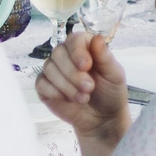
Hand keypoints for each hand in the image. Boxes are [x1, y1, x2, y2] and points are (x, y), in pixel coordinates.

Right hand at [36, 29, 128, 150]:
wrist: (102, 118)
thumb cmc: (110, 93)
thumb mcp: (114, 75)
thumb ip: (105, 56)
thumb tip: (96, 37)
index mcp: (84, 48)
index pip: (73, 39)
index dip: (77, 52)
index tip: (86, 66)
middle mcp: (66, 56)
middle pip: (58, 53)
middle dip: (73, 73)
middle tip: (89, 88)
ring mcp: (53, 70)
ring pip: (49, 69)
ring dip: (67, 86)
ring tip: (83, 98)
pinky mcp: (44, 86)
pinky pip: (41, 83)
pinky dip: (55, 92)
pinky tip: (68, 100)